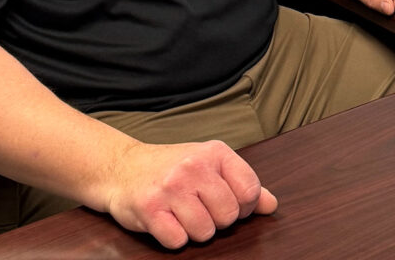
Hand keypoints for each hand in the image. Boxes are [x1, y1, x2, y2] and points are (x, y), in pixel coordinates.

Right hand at [105, 140, 276, 248]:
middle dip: (216, 220)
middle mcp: (194, 166)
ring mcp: (171, 187)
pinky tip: (166, 219)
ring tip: (181, 212)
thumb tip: (271, 205)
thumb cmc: (172, 168)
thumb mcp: (211, 166)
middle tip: (198, 207)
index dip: (242, 206)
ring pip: (205, 232)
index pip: (250, 191)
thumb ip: (243, 184)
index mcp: (216, 152)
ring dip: (194, 230)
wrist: (122, 167)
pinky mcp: (149, 208)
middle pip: (229, 216)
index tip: (225, 202)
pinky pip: (178, 241)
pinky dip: (173, 237)